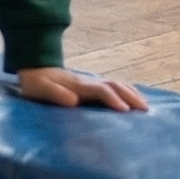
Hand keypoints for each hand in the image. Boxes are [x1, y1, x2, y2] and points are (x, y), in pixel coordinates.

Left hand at [16, 67, 148, 113]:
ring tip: (146, 106)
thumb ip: (54, 93)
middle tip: (146, 110)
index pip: (101, 90)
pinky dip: (127, 91)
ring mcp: (90, 81)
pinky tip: (134, 99)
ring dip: (132, 93)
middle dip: (131, 96)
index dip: (113, 99)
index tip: (125, 111)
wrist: (33, 67)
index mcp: (77, 84)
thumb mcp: (39, 88)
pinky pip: (113, 86)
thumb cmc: (35, 82)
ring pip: (116, 84)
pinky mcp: (90, 85)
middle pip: (114, 85)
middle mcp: (87, 81)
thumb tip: (73, 100)